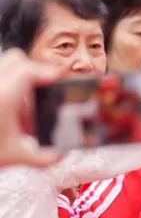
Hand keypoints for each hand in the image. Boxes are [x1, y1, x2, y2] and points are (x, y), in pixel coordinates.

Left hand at [0, 49, 58, 167]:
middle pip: (16, 60)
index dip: (47, 71)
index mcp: (3, 97)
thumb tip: (57, 156)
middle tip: (40, 90)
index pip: (28, 70)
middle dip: (32, 71)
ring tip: (19, 107)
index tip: (56, 79)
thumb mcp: (13, 156)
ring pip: (3, 68)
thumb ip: (41, 157)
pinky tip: (5, 111)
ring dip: (16, 81)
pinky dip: (4, 89)